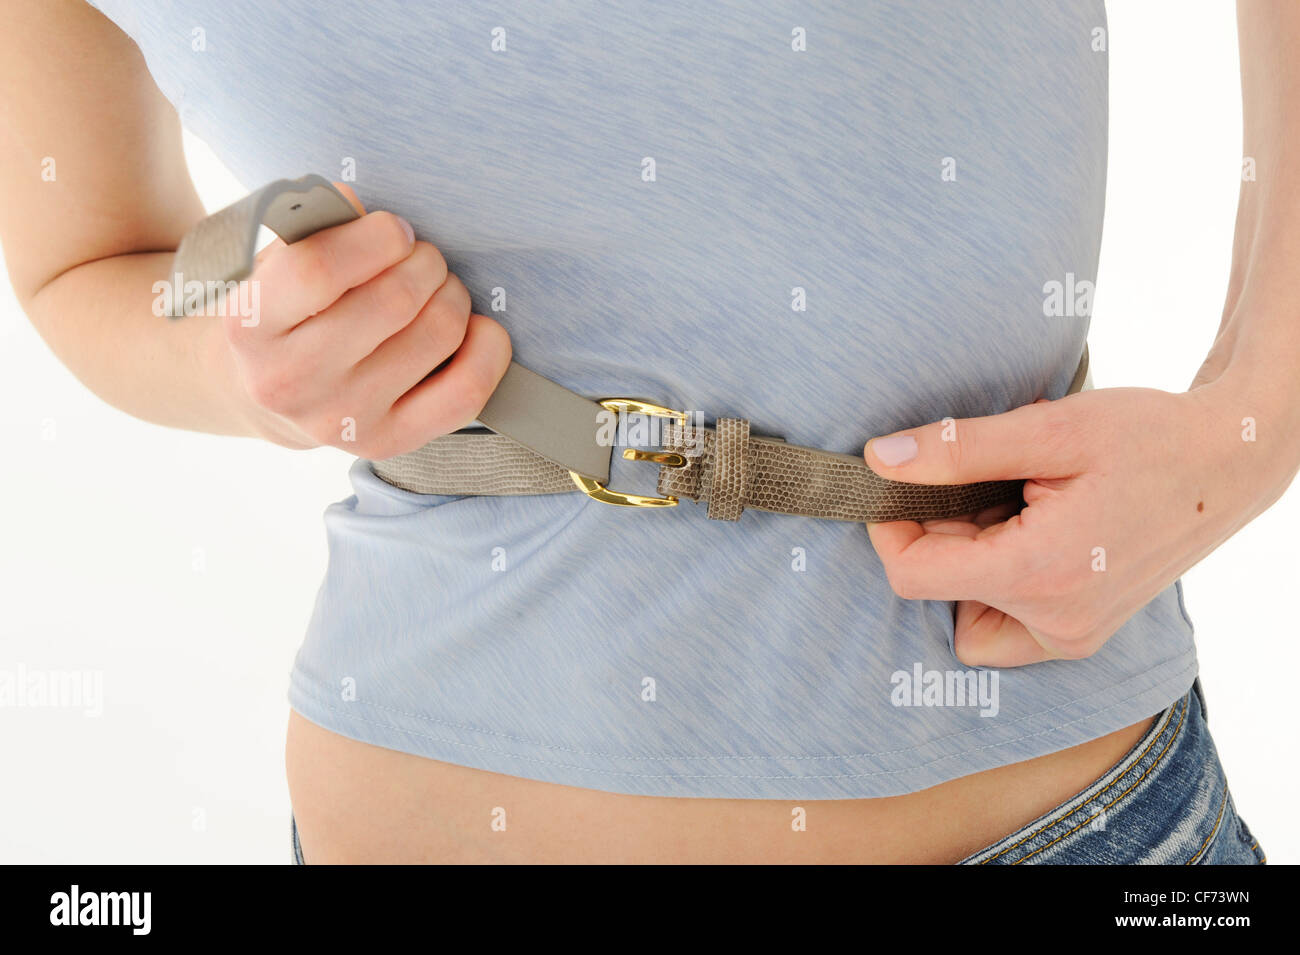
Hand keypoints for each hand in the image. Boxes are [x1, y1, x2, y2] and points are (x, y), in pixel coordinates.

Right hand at [218, 184, 510, 456]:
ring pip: (438, 334)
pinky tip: (475, 329)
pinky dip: (487, 349)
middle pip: (395, 300)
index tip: (394, 230)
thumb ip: (314, 226)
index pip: (319, 270)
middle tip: (422, 259)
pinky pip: (464, 392)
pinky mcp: (387, 442)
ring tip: (437, 290)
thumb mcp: (276, 260)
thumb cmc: (283, 310)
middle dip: (424, 262)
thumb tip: (356, 204)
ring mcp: (340, 419)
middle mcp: (290, 380)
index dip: (376, 237)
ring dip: (453, 295)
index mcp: (249, 323)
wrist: (264, 393)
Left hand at [862, 382, 1278, 666]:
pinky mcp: (1082, 635)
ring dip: (969, 559)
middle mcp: (1054, 624)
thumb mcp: (1050, 428)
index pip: (912, 576)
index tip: (899, 482)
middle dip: (942, 532)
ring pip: (967, 612)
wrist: (1229, 462)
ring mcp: (1072, 637)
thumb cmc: (1148, 437)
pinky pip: (1004, 627)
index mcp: (1040, 574)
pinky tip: (1030, 531)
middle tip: (988, 479)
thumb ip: (958, 449)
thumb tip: (879, 460)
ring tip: (1016, 503)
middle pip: (940, 588)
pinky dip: (997, 584)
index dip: (890, 526)